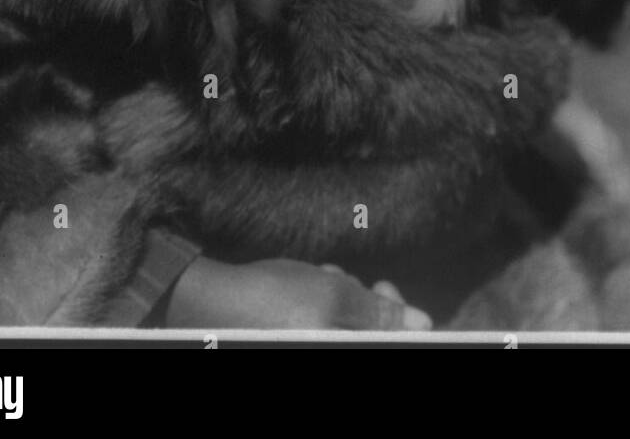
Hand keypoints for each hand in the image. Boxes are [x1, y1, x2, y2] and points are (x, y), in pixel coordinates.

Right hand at [163, 256, 431, 329]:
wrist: (207, 303)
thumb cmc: (268, 300)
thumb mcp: (331, 296)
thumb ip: (379, 312)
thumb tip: (422, 323)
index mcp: (340, 353)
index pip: (390, 345)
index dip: (404, 326)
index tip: (403, 304)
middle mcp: (324, 353)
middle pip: (372, 338)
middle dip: (376, 308)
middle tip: (375, 282)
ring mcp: (308, 346)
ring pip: (349, 330)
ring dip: (350, 302)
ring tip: (329, 276)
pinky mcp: (294, 341)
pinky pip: (327, 331)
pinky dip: (329, 309)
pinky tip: (315, 285)